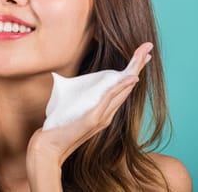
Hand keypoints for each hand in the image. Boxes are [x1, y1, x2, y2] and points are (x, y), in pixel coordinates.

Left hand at [26, 42, 152, 167]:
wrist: (50, 148)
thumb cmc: (57, 128)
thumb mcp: (66, 108)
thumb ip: (72, 98)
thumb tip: (60, 79)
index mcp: (103, 110)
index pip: (121, 88)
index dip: (131, 71)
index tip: (140, 55)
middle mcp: (107, 114)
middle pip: (126, 86)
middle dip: (137, 66)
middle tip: (148, 48)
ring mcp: (101, 117)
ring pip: (122, 91)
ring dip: (133, 71)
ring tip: (142, 55)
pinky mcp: (92, 120)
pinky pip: (109, 100)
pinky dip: (120, 88)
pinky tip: (130, 78)